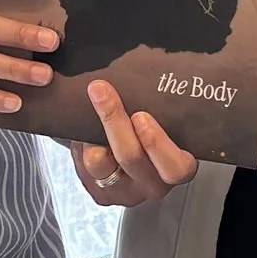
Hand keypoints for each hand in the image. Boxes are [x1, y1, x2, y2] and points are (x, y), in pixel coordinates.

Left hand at [72, 79, 200, 206]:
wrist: (123, 149)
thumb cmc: (149, 130)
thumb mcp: (162, 119)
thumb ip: (158, 106)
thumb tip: (145, 64)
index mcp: (177, 166)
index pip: (178, 167)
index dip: (158, 144)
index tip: (141, 115)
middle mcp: (153, 185)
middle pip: (132, 160)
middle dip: (115, 124)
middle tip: (103, 93)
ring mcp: (125, 192)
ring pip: (100, 163)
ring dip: (89, 131)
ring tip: (88, 106)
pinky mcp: (100, 194)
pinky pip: (83, 166)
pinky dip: (79, 142)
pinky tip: (80, 127)